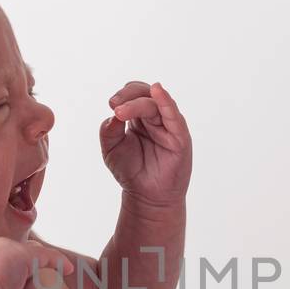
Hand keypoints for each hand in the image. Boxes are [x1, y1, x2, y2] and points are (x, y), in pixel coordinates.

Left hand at [101, 81, 191, 206]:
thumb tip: (114, 114)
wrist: (146, 196)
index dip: (123, 95)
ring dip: (139, 103)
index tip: (111, 105)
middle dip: (128, 96)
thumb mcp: (111, 149)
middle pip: (146, 94)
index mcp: (140, 117)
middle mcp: (156, 118)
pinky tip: (158, 92)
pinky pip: (174, 116)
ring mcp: (169, 126)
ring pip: (157, 104)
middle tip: (114, 105)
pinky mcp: (180, 137)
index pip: (134, 94)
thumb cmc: (131, 171)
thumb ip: (109, 130)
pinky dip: (166, 102)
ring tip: (122, 110)